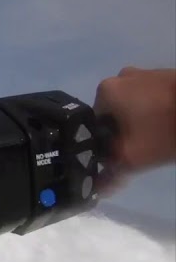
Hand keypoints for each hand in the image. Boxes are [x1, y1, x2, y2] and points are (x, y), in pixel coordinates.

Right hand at [94, 67, 175, 190]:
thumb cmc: (165, 129)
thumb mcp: (132, 159)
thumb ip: (110, 174)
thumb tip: (97, 188)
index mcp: (105, 91)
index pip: (94, 125)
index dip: (105, 144)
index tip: (121, 155)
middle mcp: (120, 76)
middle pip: (114, 114)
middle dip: (123, 132)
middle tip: (140, 148)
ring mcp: (146, 73)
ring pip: (133, 106)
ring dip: (140, 122)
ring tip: (157, 136)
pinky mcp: (167, 76)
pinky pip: (151, 98)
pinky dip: (155, 112)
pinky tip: (167, 124)